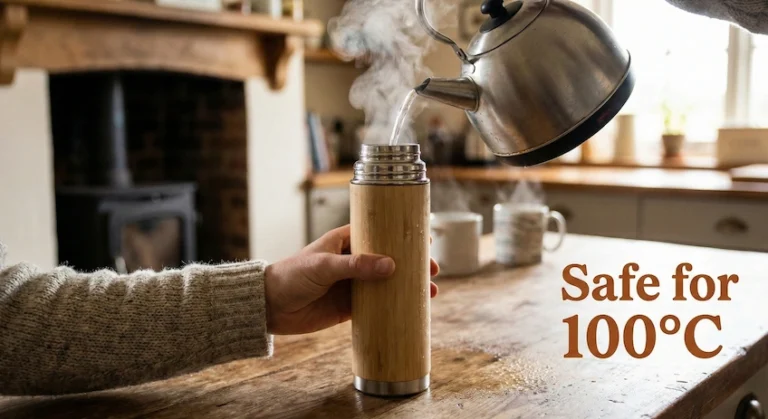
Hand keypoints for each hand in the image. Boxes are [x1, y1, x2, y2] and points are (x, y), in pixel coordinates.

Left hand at [264, 225, 438, 334]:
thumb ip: (356, 265)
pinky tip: (411, 311)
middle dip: (413, 265)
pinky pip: (378, 306)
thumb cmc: (292, 276)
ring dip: (409, 287)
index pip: (381, 233)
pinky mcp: (349, 307)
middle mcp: (353, 261)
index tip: (426, 240)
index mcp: (346, 241)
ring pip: (388, 283)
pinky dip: (395, 307)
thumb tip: (391, 265)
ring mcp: (353, 284)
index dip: (404, 236)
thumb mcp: (324, 266)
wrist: (270, 307)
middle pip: (391, 259)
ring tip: (432, 293)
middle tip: (435, 270)